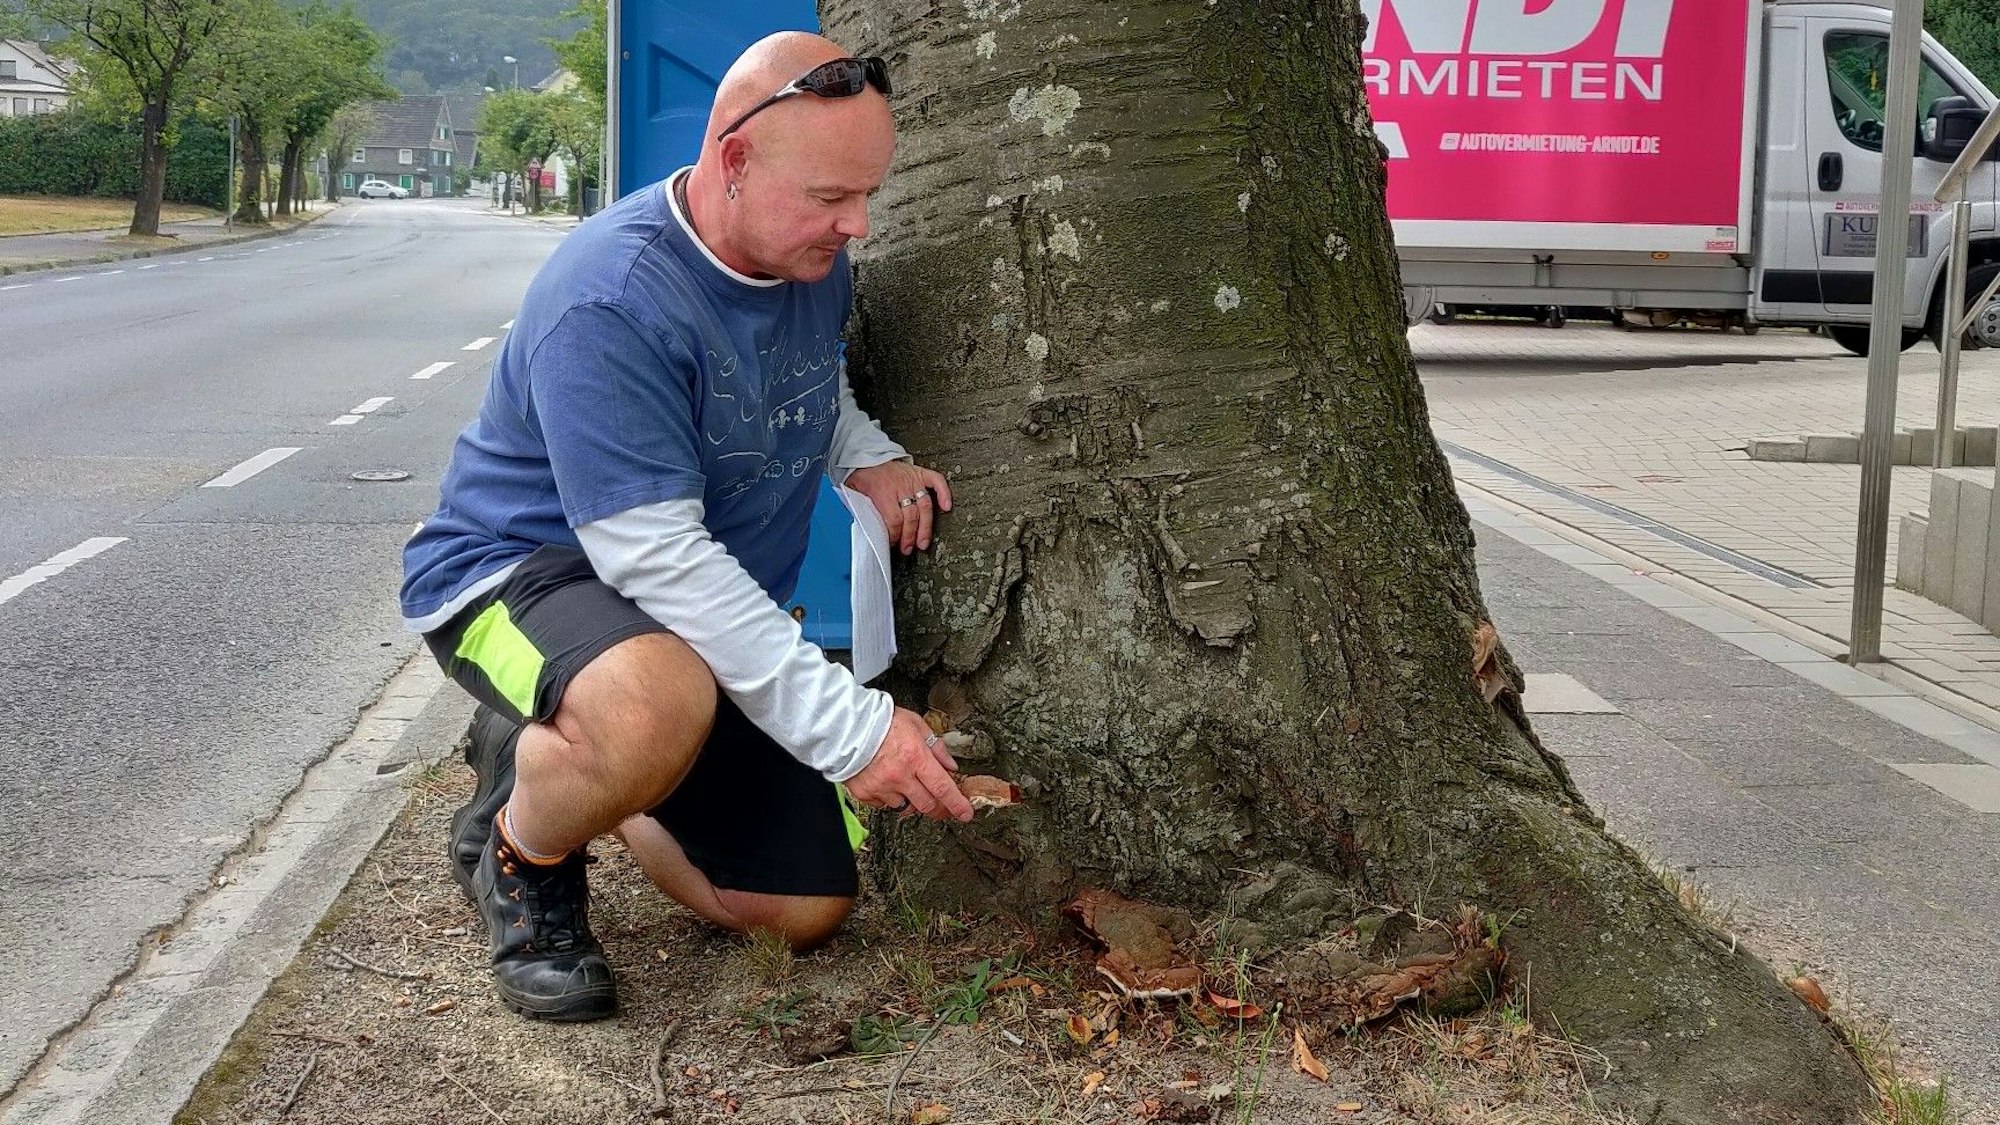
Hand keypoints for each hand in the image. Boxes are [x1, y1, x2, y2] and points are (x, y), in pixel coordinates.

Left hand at [845, 460, 952, 555]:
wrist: (865, 456)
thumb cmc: (861, 476)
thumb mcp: (854, 494)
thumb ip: (861, 511)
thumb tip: (868, 531)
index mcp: (882, 491)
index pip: (894, 520)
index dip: (896, 536)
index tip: (893, 543)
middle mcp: (899, 485)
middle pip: (911, 516)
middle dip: (910, 536)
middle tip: (908, 548)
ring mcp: (912, 479)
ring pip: (925, 506)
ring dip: (925, 527)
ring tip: (923, 541)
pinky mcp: (919, 473)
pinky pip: (936, 481)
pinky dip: (944, 493)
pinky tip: (946, 507)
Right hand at [845, 708, 973, 821]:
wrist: (846, 725)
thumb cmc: (880, 720)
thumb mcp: (917, 725)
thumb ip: (936, 747)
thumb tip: (950, 766)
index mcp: (915, 757)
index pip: (943, 788)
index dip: (957, 805)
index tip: (965, 814)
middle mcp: (899, 776)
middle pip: (927, 805)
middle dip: (940, 810)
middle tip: (944, 808)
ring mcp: (881, 787)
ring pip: (906, 808)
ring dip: (913, 802)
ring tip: (910, 787)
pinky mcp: (865, 793)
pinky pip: (884, 805)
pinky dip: (890, 799)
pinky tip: (889, 784)